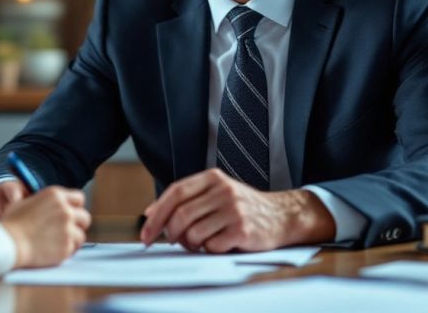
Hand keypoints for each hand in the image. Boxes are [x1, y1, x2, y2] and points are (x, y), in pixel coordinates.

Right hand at [0, 187, 91, 267]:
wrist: (9, 243)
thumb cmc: (12, 224)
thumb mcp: (27, 203)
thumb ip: (45, 203)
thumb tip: (54, 207)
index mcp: (55, 195)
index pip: (79, 198)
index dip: (75, 207)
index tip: (71, 214)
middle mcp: (65, 209)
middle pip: (84, 217)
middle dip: (78, 225)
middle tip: (68, 231)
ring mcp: (68, 228)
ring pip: (81, 235)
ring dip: (72, 240)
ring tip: (58, 244)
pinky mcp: (67, 245)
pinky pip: (73, 249)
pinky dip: (66, 251)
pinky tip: (54, 251)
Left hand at [139, 169, 334, 252]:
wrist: (281, 215)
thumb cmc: (241, 207)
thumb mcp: (215, 193)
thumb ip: (186, 199)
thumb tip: (150, 212)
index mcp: (212, 178)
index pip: (175, 193)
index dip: (156, 215)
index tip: (146, 232)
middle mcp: (223, 190)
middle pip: (181, 215)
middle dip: (169, 233)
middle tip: (171, 241)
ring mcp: (234, 209)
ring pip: (193, 233)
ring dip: (191, 243)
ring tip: (201, 241)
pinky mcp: (243, 230)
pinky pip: (211, 246)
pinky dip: (209, 249)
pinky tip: (220, 243)